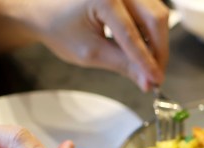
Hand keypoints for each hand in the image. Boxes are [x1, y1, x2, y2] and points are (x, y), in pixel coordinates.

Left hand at [16, 0, 169, 91]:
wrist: (44, 11)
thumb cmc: (59, 28)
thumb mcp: (90, 52)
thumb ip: (122, 65)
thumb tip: (147, 80)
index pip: (132, 35)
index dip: (146, 61)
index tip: (156, 81)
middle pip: (155, 18)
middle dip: (159, 50)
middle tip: (155, 75)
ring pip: (157, 15)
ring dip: (158, 42)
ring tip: (149, 64)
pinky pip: (151, 12)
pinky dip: (152, 34)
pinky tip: (144, 49)